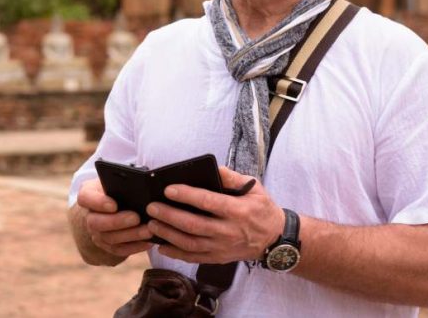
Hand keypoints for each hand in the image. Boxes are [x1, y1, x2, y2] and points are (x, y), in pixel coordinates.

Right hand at [76, 179, 153, 257]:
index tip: (114, 204)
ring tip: (149, 230)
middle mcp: (88, 217)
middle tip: (136, 217)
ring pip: (110, 238)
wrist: (108, 208)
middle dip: (117, 221)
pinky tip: (148, 242)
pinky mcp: (107, 246)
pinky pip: (119, 250)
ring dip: (130, 235)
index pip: (85, 198)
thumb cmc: (115, 189)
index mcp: (88, 196)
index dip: (98, 203)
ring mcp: (96, 233)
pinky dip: (134, 247)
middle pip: (96, 222)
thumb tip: (141, 184)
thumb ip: (122, 182)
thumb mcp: (114, 181)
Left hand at [146, 166, 284, 263]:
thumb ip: (232, 177)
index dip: (187, 195)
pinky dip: (176, 254)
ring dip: (168, 235)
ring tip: (152, 224)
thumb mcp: (254, 188)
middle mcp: (229, 231)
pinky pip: (194, 258)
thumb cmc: (262, 209)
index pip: (208, 201)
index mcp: (238, 210)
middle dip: (170, 216)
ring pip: (191, 244)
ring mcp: (223, 247)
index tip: (168, 189)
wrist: (275, 239)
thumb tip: (213, 168)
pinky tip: (161, 246)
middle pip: (194, 225)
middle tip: (152, 207)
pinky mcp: (218, 258)